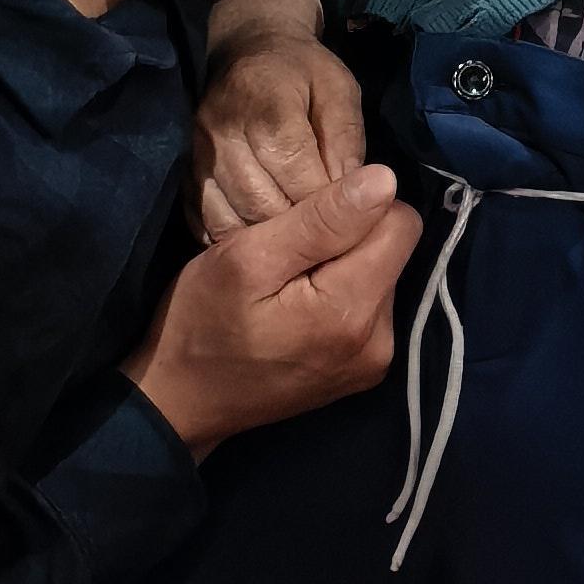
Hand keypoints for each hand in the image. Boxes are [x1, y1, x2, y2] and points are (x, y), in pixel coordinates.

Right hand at [125, 163, 417, 453]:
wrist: (181, 403)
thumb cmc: (201, 325)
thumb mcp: (246, 259)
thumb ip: (321, 220)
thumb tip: (385, 180)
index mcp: (353, 311)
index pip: (402, 224)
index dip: (358, 205)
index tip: (308, 218)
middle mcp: (380, 341)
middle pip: (394, 252)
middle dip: (349, 239)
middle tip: (289, 253)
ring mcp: (375, 362)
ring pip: (381, 277)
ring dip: (344, 267)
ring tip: (289, 281)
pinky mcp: (363, 370)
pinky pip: (370, 308)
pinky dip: (341, 295)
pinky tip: (299, 306)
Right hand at [198, 0, 366, 233]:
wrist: (246, 45)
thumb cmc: (303, 71)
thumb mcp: (340, 92)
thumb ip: (347, 142)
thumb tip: (355, 197)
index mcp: (268, 108)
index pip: (299, 179)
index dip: (328, 206)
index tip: (350, 218)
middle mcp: (222, 133)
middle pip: (261, 205)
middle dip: (297, 228)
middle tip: (324, 237)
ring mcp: (195, 154)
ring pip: (229, 219)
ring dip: (265, 238)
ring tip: (293, 241)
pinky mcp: (182, 171)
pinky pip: (203, 220)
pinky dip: (232, 237)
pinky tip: (258, 238)